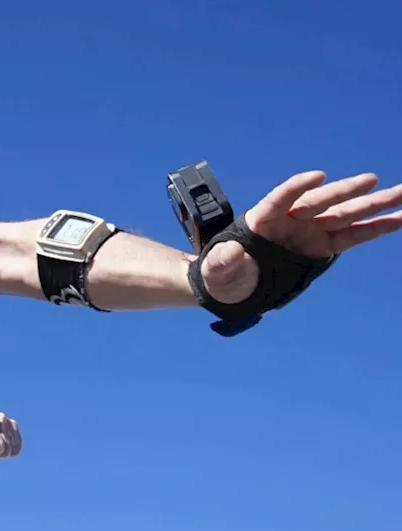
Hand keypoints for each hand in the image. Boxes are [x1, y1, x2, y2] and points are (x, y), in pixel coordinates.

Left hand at [200, 171, 401, 303]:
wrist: (233, 284)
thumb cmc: (223, 272)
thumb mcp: (218, 269)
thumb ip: (224, 260)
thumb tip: (230, 253)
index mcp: (262, 218)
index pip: (280, 198)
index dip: (297, 187)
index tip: (316, 176)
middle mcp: (290, 219)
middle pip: (320, 202)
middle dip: (344, 191)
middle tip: (371, 179)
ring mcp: (309, 230)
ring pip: (345, 214)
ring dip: (373, 204)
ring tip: (401, 192)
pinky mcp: (323, 245)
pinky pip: (353, 235)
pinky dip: (375, 228)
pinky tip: (398, 219)